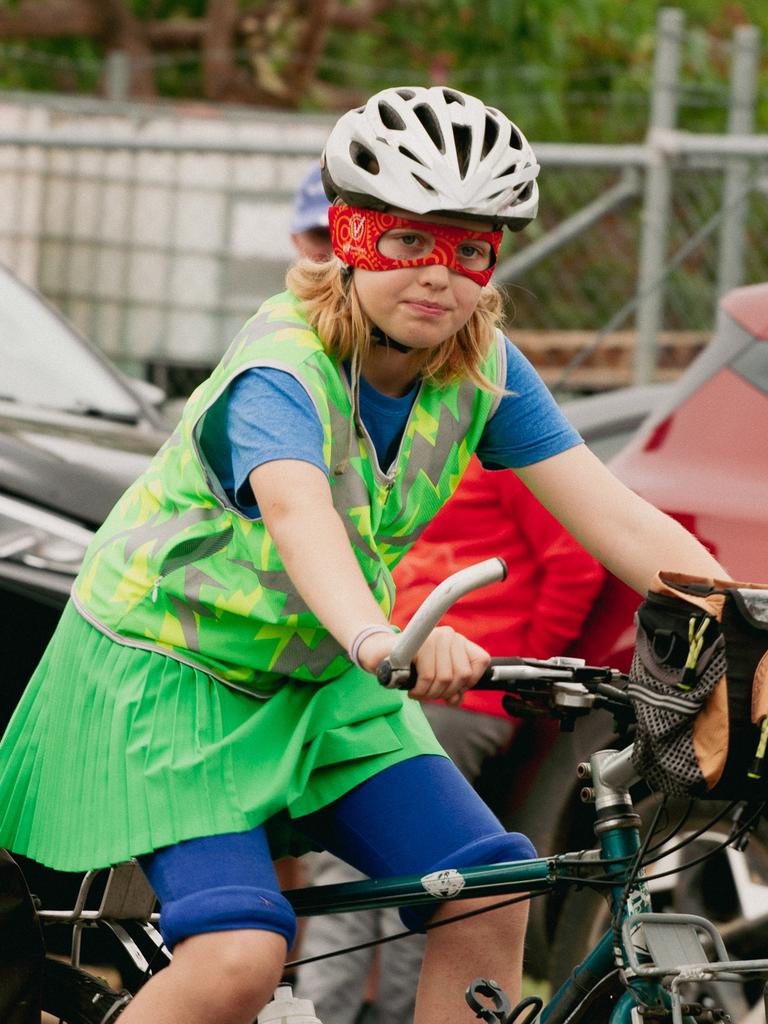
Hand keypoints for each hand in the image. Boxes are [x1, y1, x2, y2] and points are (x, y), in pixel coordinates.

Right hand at [356, 626, 489, 705]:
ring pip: (445, 678)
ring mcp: (434, 636)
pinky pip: (428, 676)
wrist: (381, 655)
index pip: (481, 661)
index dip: (469, 681)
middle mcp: (449, 634)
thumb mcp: (437, 677)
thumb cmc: (411, 666)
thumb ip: (452, 688)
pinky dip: (420, 691)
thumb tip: (456, 699)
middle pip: (462, 675)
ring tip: (419, 693)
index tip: (453, 688)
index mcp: (459, 641)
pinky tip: (413, 690)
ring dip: (430, 694)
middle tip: (429, 694)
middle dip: (445, 693)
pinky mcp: (419, 643)